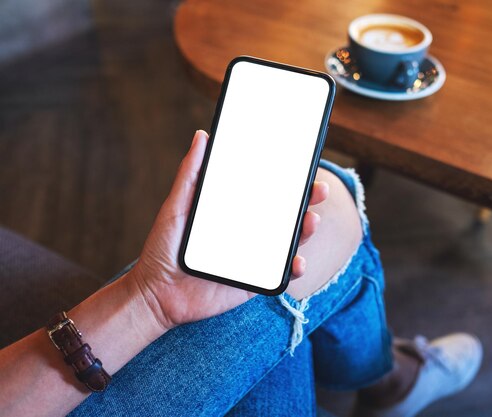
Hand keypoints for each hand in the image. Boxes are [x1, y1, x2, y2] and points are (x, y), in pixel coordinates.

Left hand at [127, 130, 328, 329]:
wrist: (155, 294)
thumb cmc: (162, 249)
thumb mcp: (176, 206)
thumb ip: (190, 174)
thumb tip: (201, 136)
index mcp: (235, 213)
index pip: (268, 193)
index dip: (289, 180)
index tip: (304, 166)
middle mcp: (249, 233)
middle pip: (286, 215)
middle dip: (308, 201)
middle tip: (319, 190)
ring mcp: (254, 258)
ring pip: (290, 242)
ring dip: (306, 230)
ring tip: (311, 221)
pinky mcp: (254, 282)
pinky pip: (281, 276)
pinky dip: (295, 269)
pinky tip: (297, 261)